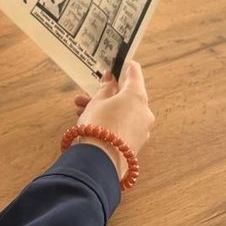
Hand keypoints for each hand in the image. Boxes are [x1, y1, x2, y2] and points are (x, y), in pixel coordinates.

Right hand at [71, 62, 153, 178]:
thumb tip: (111, 80)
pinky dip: (110, 121)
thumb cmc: (98, 125)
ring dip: (105, 108)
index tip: (113, 63)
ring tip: (80, 109)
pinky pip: (123, 126)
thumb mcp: (97, 101)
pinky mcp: (135, 144)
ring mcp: (142, 129)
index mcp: (137, 96)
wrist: (99, 162)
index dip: (123, 66)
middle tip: (89, 91)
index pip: (134, 72)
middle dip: (107, 93)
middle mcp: (145, 112)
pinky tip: (90, 122)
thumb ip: (106, 88)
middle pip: (127, 95)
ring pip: (123, 112)